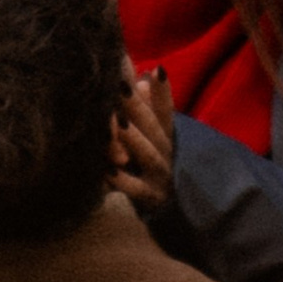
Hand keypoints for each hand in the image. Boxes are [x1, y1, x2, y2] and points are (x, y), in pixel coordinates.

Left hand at [112, 67, 175, 212]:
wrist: (174, 213)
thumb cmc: (155, 169)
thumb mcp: (155, 138)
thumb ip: (149, 108)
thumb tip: (141, 76)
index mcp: (167, 136)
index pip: (166, 109)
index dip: (163, 90)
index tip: (156, 68)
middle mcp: (167, 153)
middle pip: (153, 127)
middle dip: (137, 106)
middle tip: (120, 87)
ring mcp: (161, 176)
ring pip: (148, 155)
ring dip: (134, 140)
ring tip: (118, 125)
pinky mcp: (152, 199)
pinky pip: (136, 190)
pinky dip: (123, 182)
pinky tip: (107, 173)